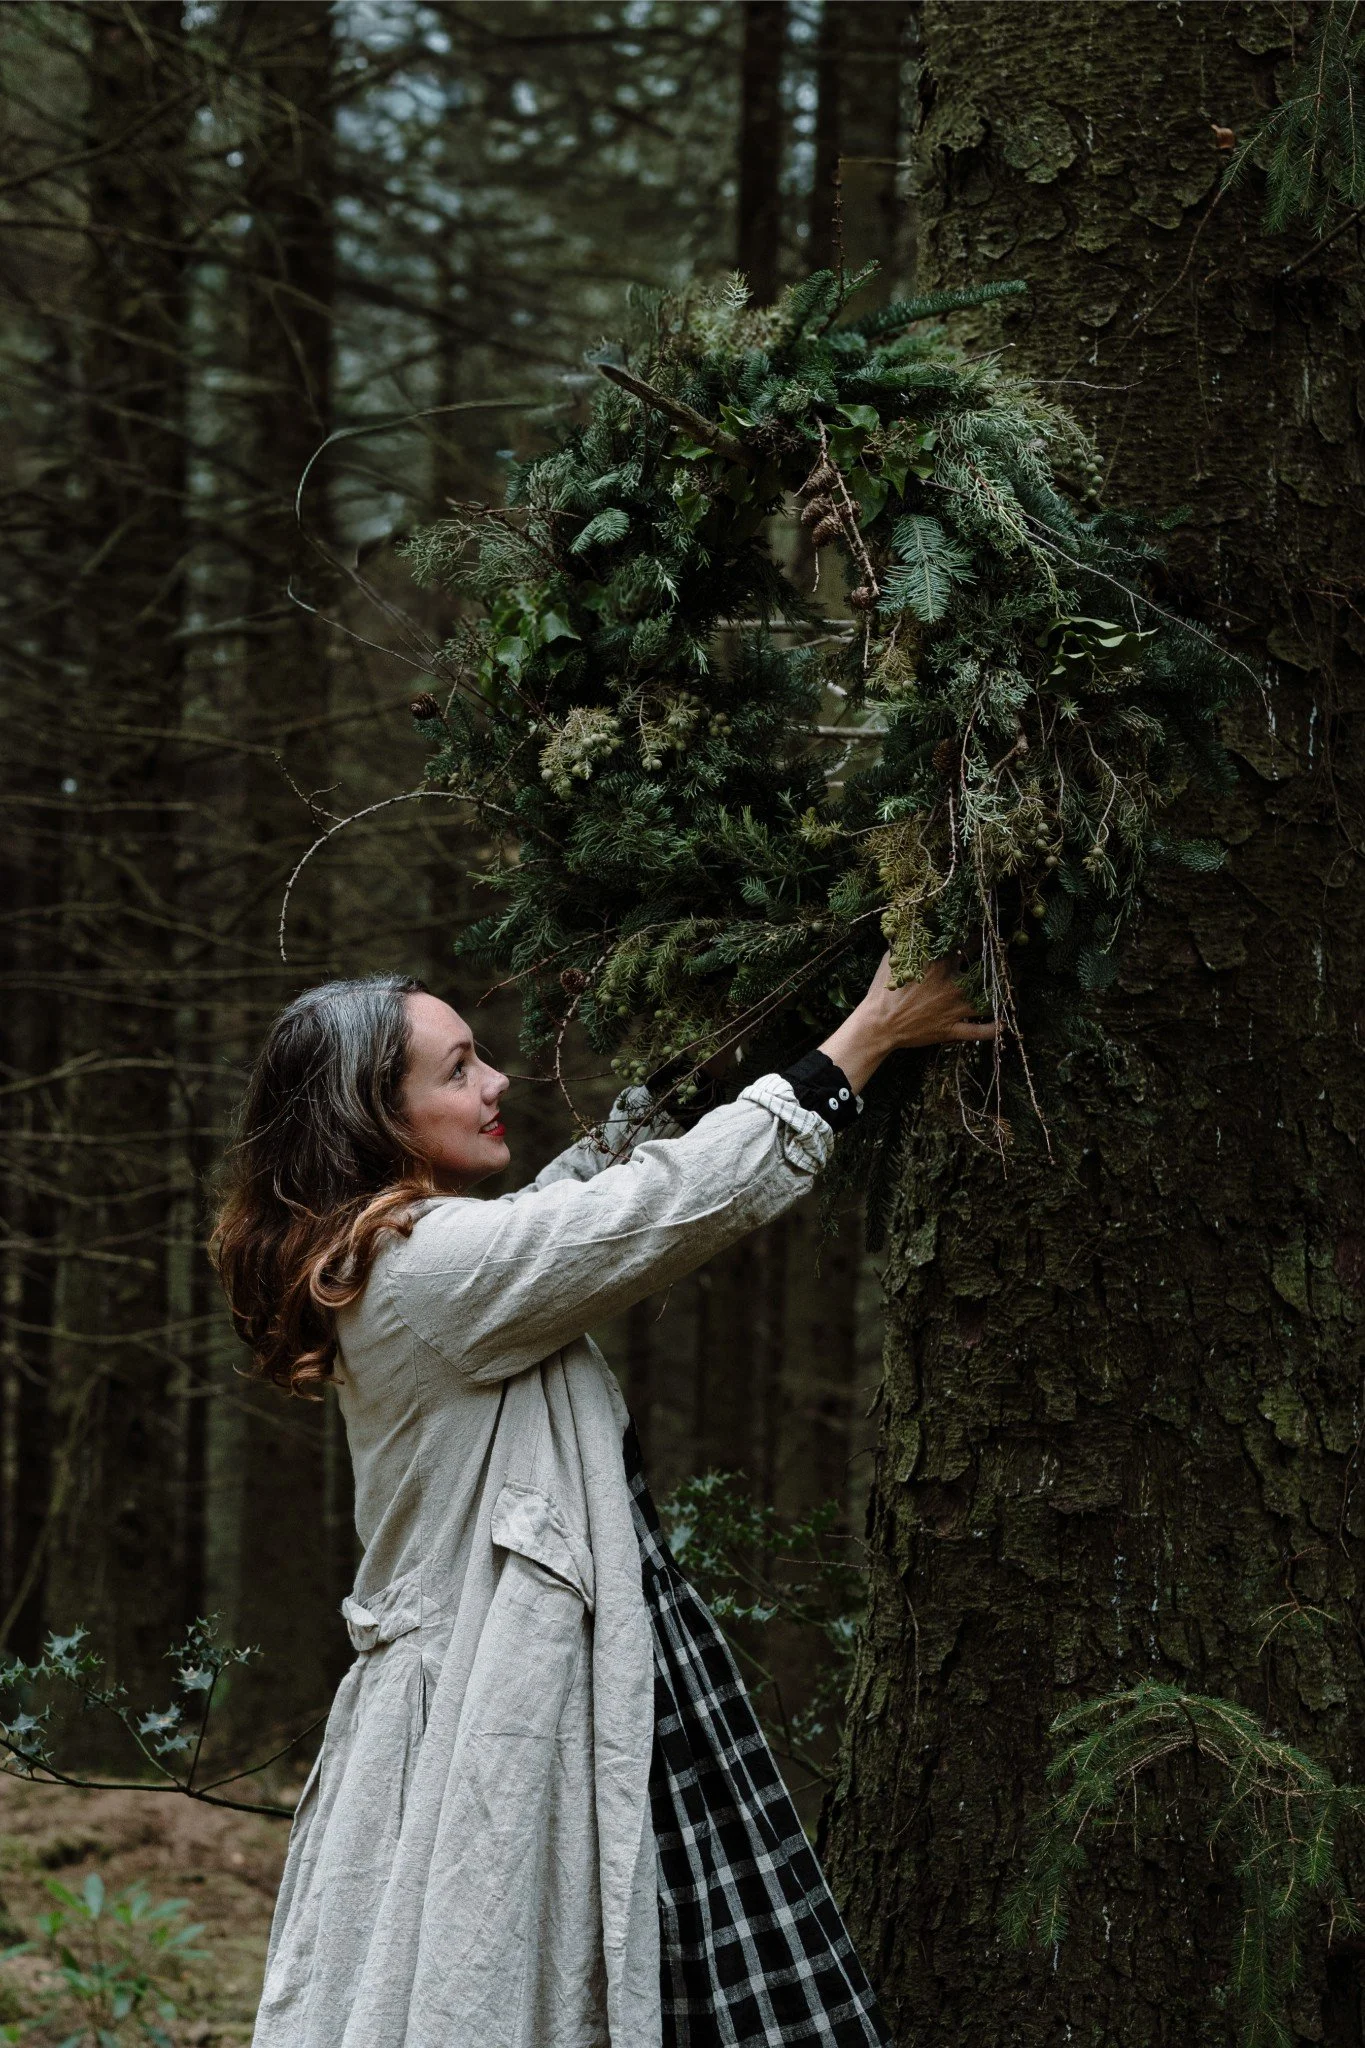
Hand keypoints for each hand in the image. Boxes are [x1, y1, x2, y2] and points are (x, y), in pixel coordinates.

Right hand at [817, 951, 996, 1094]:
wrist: (878, 1025)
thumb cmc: (883, 991)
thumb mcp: (892, 958)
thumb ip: (906, 942)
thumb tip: (910, 924)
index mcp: (940, 965)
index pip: (967, 945)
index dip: (979, 938)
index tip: (986, 934)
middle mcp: (953, 986)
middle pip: (984, 971)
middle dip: (996, 964)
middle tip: (1004, 960)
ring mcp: (955, 1009)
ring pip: (987, 1001)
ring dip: (998, 995)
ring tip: (1007, 990)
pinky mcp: (952, 1029)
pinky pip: (979, 1031)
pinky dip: (993, 1029)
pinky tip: (1002, 1024)